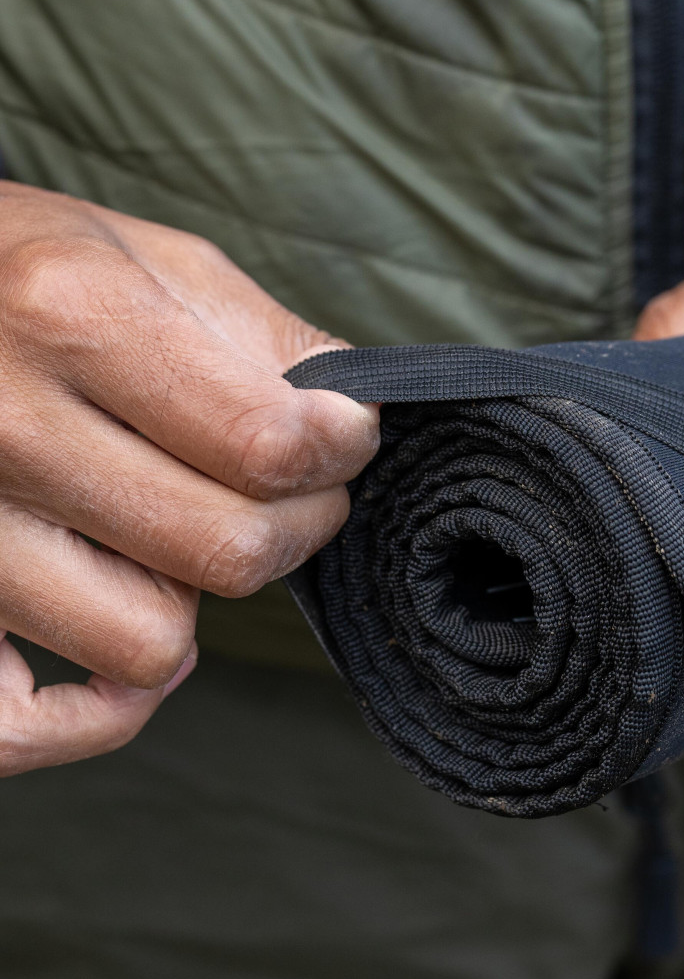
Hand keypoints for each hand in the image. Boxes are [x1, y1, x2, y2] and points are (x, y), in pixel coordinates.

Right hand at [0, 184, 377, 773]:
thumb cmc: (14, 273)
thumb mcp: (138, 252)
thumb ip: (259, 332)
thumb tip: (353, 409)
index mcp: (70, 317)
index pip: (267, 443)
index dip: (340, 447)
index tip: (343, 433)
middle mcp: (7, 429)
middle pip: (228, 550)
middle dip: (299, 521)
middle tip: (292, 485)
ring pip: (151, 643)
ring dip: (193, 594)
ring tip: (176, 532)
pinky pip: (27, 726)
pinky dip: (96, 709)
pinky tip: (127, 646)